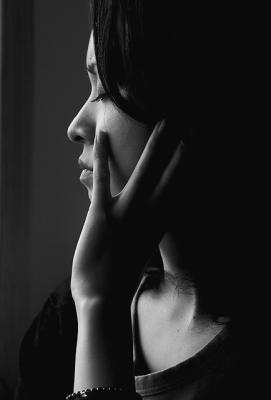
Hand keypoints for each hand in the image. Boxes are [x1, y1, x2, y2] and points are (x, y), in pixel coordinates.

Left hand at [71, 120, 183, 309]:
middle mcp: (151, 214)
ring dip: (157, 144)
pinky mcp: (101, 215)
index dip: (194, 165)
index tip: (203, 145)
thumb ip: (148, 227)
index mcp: (162, 223)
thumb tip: (155, 213)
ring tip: (165, 120)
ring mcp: (127, 213)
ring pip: (146, 172)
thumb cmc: (121, 275)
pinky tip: (103, 137)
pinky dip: (102, 158)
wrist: (104, 298)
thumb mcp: (142, 247)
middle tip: (193, 121)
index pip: (184, 187)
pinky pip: (104, 180)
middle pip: (173, 174)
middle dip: (184, 146)